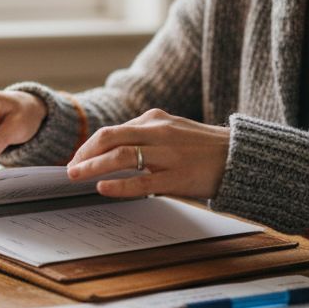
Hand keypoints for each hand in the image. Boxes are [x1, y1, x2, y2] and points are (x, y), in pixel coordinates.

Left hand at [66, 109, 229, 198]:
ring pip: (122, 156)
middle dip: (85, 153)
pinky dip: (120, 185)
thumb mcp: (172, 131)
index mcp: (155, 119)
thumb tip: (112, 153)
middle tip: (70, 168)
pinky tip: (103, 188)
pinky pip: (143, 182)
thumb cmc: (202, 147)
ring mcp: (168, 154)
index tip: (77, 159)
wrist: (238, 156)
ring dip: (94, 166)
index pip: (113, 131)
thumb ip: (144, 137)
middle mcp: (158, 132)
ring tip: (77, 176)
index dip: (90, 146)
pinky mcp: (177, 176)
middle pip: (110, 137)